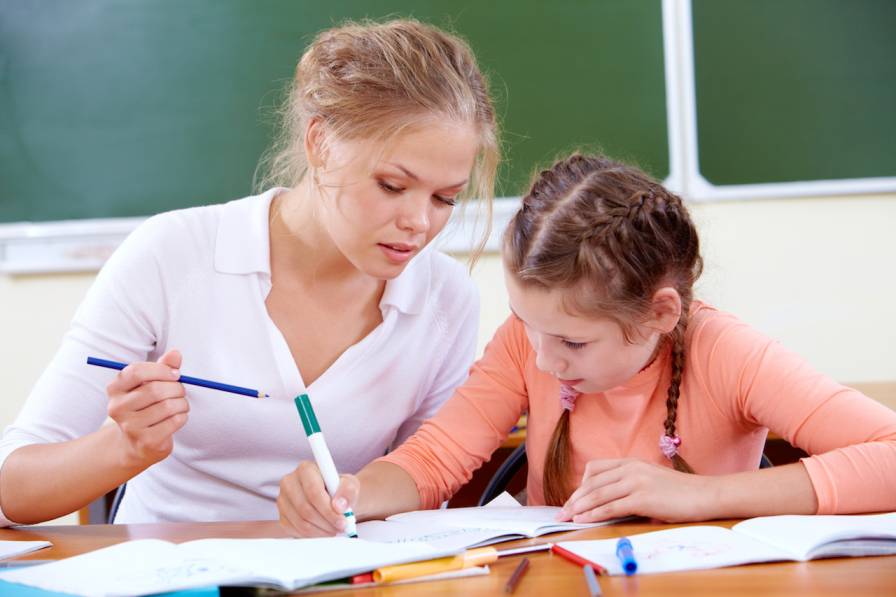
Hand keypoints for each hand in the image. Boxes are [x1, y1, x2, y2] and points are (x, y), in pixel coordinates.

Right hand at [106, 349, 188, 467]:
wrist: (137, 443)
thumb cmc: (146, 406)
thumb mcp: (151, 384)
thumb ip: (163, 367)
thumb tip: (176, 353)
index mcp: (115, 389)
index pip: (137, 372)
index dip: (162, 370)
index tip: (176, 374)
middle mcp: (117, 408)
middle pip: (155, 390)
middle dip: (176, 388)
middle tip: (182, 391)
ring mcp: (130, 426)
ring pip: (168, 406)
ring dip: (182, 403)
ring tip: (181, 404)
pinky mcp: (146, 441)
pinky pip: (174, 421)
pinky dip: (183, 416)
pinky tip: (178, 417)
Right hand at [277, 461, 359, 536]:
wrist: (331, 498)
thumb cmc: (339, 489)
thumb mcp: (350, 485)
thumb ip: (348, 491)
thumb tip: (339, 506)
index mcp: (305, 469)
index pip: (313, 492)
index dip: (328, 510)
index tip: (342, 520)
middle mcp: (289, 482)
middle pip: (306, 509)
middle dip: (327, 522)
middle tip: (341, 527)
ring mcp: (282, 500)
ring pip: (301, 523)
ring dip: (322, 531)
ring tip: (335, 529)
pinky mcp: (282, 517)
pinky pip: (296, 531)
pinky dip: (313, 536)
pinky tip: (324, 531)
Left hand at [557, 458, 713, 522]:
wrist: (705, 494)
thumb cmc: (680, 491)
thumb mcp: (650, 478)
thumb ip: (629, 483)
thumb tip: (607, 499)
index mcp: (631, 462)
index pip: (595, 470)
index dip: (580, 485)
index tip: (572, 498)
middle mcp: (630, 468)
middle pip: (592, 483)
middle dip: (574, 498)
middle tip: (562, 511)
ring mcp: (636, 482)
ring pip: (598, 495)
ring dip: (579, 507)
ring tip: (567, 517)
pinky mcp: (642, 498)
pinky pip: (610, 507)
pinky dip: (594, 514)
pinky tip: (584, 520)